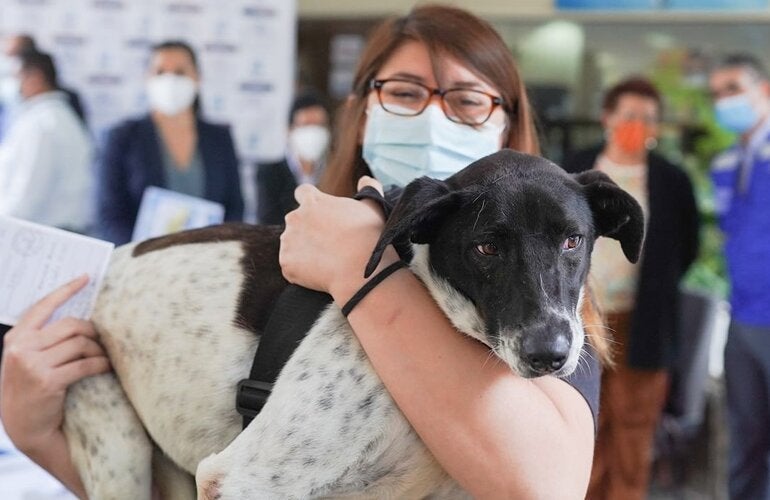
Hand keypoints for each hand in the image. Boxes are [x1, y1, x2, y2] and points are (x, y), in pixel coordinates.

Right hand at [0, 275, 110, 454]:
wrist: (24, 425)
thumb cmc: (30, 387)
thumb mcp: (26, 358)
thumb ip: (42, 337)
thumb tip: (78, 316)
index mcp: (16, 337)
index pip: (44, 305)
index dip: (67, 290)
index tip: (86, 277)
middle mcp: (21, 348)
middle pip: (71, 325)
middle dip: (93, 331)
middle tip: (103, 340)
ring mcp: (33, 364)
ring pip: (80, 344)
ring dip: (98, 350)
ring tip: (105, 357)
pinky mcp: (48, 381)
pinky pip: (85, 365)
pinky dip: (101, 365)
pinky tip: (107, 367)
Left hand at [279, 176, 398, 302]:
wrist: (360, 269)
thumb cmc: (368, 236)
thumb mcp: (373, 206)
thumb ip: (369, 188)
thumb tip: (366, 179)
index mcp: (312, 201)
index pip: (302, 193)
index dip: (310, 202)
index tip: (319, 213)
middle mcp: (295, 218)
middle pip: (296, 221)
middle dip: (307, 229)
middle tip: (328, 243)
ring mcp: (288, 241)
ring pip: (292, 244)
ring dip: (303, 250)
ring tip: (326, 260)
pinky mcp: (286, 263)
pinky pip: (291, 266)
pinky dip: (301, 270)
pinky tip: (320, 274)